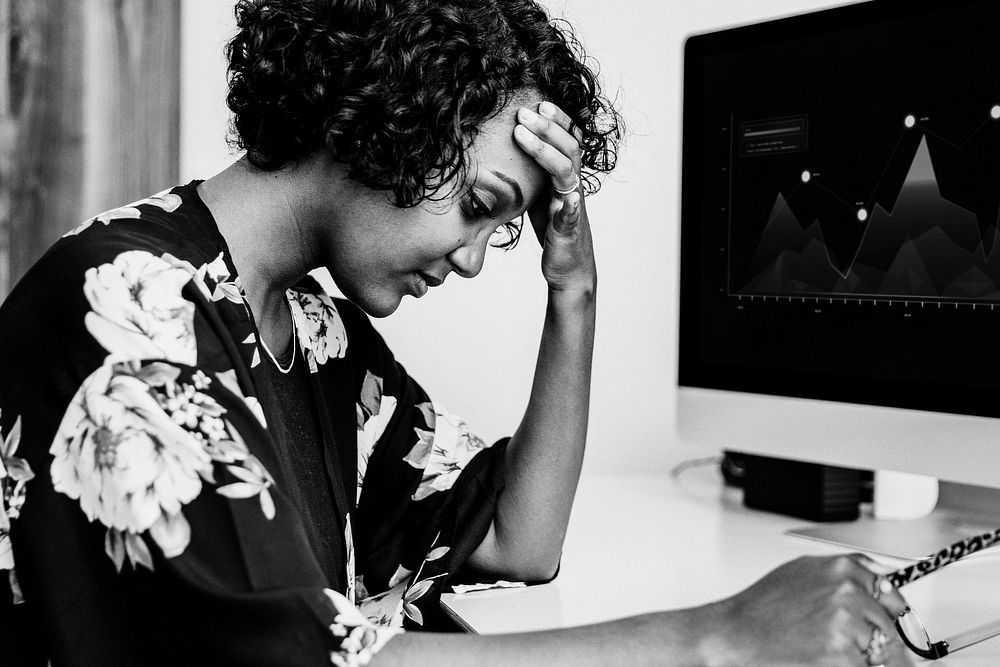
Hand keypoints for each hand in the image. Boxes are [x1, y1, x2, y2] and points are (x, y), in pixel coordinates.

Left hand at [513, 102, 596, 296]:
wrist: (568, 263)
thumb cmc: (551, 225)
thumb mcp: (538, 191)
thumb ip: (531, 170)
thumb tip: (500, 147)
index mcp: (566, 175)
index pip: (568, 139)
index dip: (557, 120)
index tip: (537, 103)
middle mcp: (573, 185)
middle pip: (568, 148)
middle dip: (546, 127)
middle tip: (523, 112)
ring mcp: (572, 206)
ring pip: (566, 173)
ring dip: (546, 151)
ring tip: (524, 135)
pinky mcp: (568, 229)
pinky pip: (571, 216)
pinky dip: (570, 207)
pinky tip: (567, 200)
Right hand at [705, 555, 913, 665]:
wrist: (735, 633)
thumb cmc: (762, 606)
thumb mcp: (803, 572)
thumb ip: (843, 573)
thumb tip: (880, 579)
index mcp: (842, 568)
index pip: (891, 592)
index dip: (895, 614)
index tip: (900, 628)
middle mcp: (848, 592)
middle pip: (890, 625)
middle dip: (881, 642)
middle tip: (860, 648)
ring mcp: (847, 624)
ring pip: (884, 652)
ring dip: (870, 659)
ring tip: (835, 652)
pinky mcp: (842, 655)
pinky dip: (856, 666)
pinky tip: (831, 659)